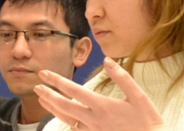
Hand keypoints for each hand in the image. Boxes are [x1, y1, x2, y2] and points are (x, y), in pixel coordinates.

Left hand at [34, 58, 164, 130]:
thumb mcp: (139, 97)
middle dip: (48, 95)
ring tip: (43, 99)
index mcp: (102, 106)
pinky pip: (75, 130)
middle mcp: (94, 120)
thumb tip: (107, 60)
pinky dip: (65, 122)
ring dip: (53, 108)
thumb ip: (122, 77)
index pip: (73, 90)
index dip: (56, 81)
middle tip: (36, 86)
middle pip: (64, 106)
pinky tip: (61, 116)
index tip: (44, 73)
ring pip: (67, 119)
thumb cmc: (147, 121)